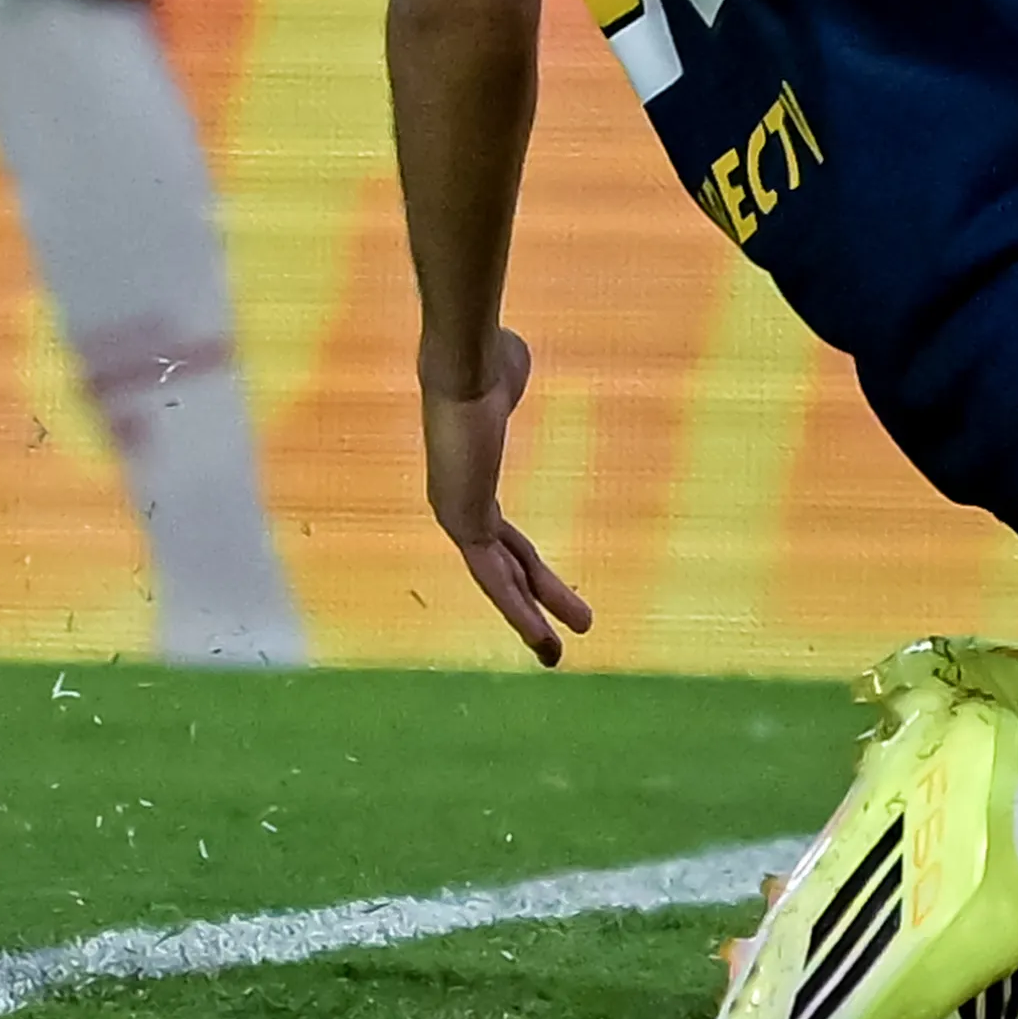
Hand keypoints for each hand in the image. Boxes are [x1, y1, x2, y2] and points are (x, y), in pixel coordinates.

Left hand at [418, 326, 592, 666]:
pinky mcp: (463, 523)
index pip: (503, 536)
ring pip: (499, 582)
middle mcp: (461, 506)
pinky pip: (495, 577)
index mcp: (473, 480)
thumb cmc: (488, 365)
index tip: (544, 580)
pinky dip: (518, 610)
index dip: (527, 562)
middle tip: (559, 634)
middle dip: (533, 601)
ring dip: (529, 618)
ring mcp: (458, 517)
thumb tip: (509, 366)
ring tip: (556, 653)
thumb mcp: (510, 379)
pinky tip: (540, 634)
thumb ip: (510, 388)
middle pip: (503, 566)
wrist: (467, 367)